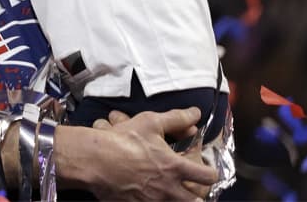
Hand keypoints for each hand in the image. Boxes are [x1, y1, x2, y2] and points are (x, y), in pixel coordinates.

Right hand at [59, 107, 216, 200]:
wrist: (96, 160)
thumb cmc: (123, 140)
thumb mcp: (151, 122)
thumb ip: (177, 119)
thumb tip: (195, 114)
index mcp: (175, 168)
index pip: (208, 176)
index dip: (210, 172)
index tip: (205, 169)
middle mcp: (168, 189)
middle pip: (197, 200)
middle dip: (198, 194)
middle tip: (190, 185)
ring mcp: (153, 201)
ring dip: (177, 198)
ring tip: (170, 190)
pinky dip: (154, 200)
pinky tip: (149, 193)